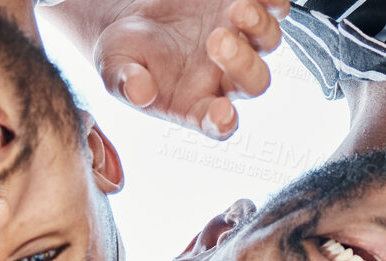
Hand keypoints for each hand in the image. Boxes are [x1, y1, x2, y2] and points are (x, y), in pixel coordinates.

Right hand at [53, 0, 288, 138]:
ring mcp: (239, 41)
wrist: (133, 14)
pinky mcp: (242, 10)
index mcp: (195, 103)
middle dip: (242, 64)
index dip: (222, 122)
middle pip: (254, 82)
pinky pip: (272, 5)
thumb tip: (139, 92)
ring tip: (238, 10)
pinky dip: (272, 0)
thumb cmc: (127, 50)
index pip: (217, 123)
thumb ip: (124, 82)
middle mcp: (224, 76)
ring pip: (267, 42)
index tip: (221, 114)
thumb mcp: (114, 66)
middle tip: (216, 41)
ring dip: (259, 26)